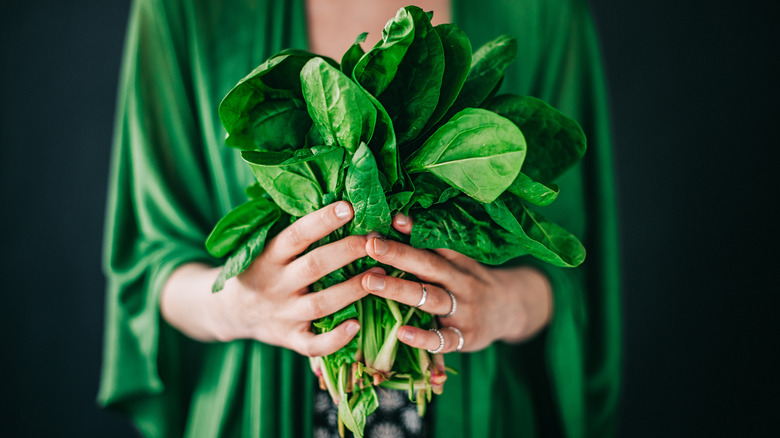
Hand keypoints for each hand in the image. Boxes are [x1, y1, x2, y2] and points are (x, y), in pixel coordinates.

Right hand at [162, 201, 373, 356]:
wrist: (229, 311)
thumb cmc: (260, 269)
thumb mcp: (266, 246)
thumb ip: (296, 232)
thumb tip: (336, 193)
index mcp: (268, 256)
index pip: (296, 235)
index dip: (322, 220)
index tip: (349, 206)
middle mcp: (275, 284)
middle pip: (314, 266)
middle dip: (348, 251)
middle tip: (376, 239)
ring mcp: (283, 314)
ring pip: (321, 304)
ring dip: (353, 289)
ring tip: (381, 275)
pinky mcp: (289, 339)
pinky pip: (313, 345)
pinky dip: (335, 338)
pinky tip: (357, 325)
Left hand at [360, 213, 552, 353]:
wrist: (510, 310)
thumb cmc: (470, 282)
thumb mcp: (456, 261)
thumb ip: (429, 245)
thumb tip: (396, 218)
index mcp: (457, 261)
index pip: (434, 243)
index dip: (412, 231)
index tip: (388, 220)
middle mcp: (461, 282)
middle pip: (429, 266)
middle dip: (399, 254)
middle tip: (370, 245)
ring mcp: (464, 310)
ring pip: (431, 299)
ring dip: (400, 289)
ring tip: (370, 282)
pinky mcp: (465, 338)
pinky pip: (443, 339)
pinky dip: (423, 337)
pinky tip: (401, 333)